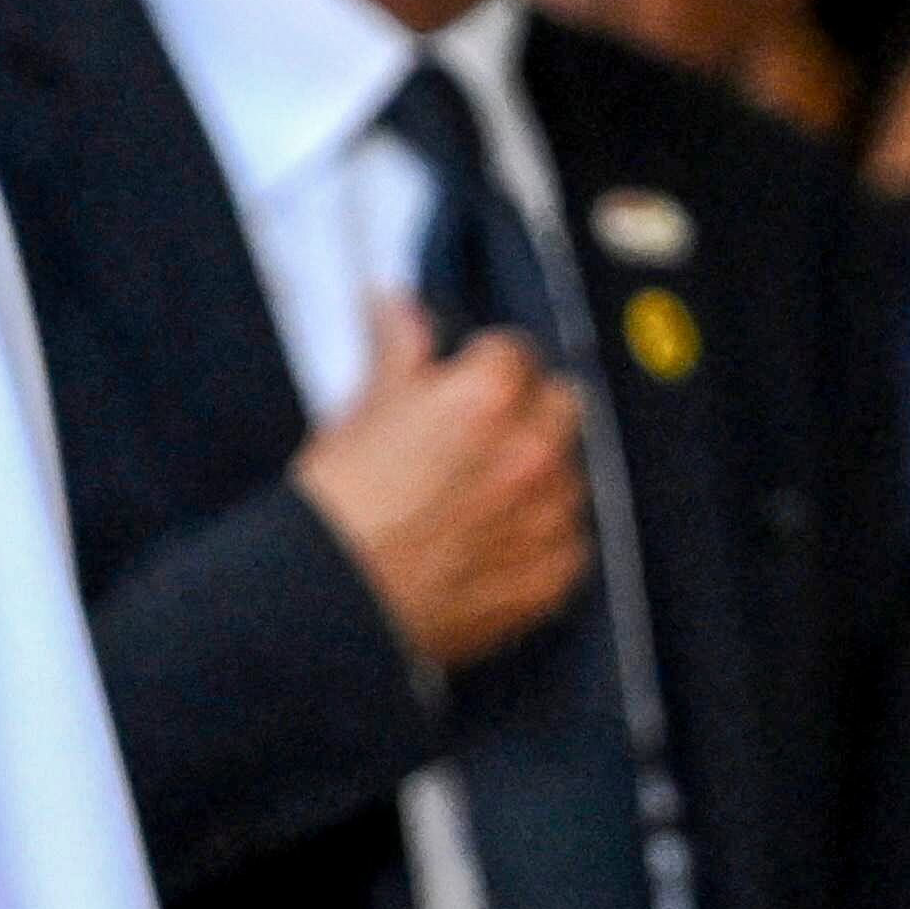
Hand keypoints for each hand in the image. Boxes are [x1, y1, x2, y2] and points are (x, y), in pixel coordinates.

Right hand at [293, 295, 587, 677]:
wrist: (336, 601)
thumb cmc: (340, 510)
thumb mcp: (360, 411)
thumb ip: (398, 351)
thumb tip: (400, 307)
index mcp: (485, 398)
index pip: (515, 351)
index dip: (488, 364)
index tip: (471, 381)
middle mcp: (532, 451)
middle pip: (564, 403)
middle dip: (530, 409)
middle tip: (485, 435)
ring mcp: (550, 516)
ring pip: (573, 474)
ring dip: (542, 476)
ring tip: (486, 498)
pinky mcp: (557, 576)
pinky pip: (572, 542)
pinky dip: (544, 538)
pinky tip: (498, 543)